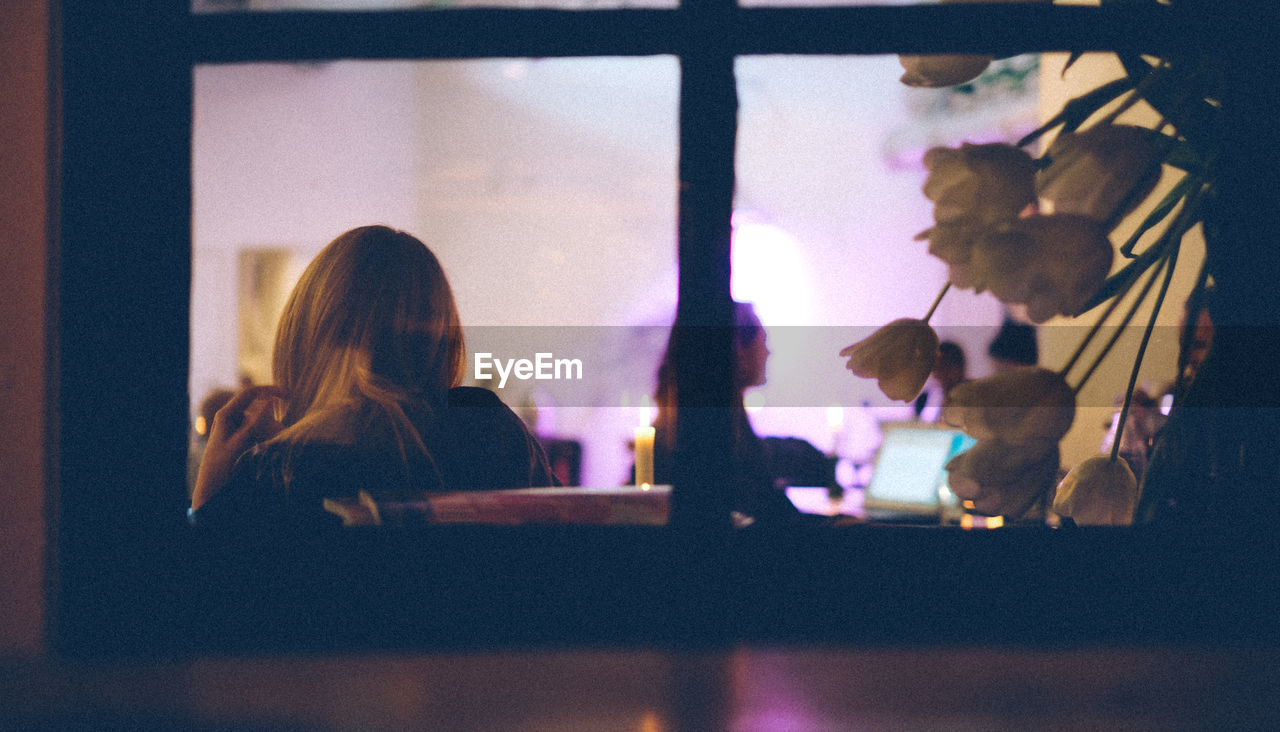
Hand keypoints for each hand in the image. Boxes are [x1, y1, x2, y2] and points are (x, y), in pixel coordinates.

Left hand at [191, 385, 285, 510]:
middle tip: (284, 425)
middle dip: (271, 412)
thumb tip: (269, 402)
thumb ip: (255, 423)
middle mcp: (230, 417)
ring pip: (258, 419)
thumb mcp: (240, 443)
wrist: (210, 486)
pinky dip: (265, 435)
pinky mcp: (240, 436)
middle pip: (256, 405)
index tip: (287, 394)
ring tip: (272, 442)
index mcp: (226, 414)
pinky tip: (267, 446)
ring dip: (269, 427)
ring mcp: (235, 427)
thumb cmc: (221, 466)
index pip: (250, 393)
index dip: (269, 390)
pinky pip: (257, 430)